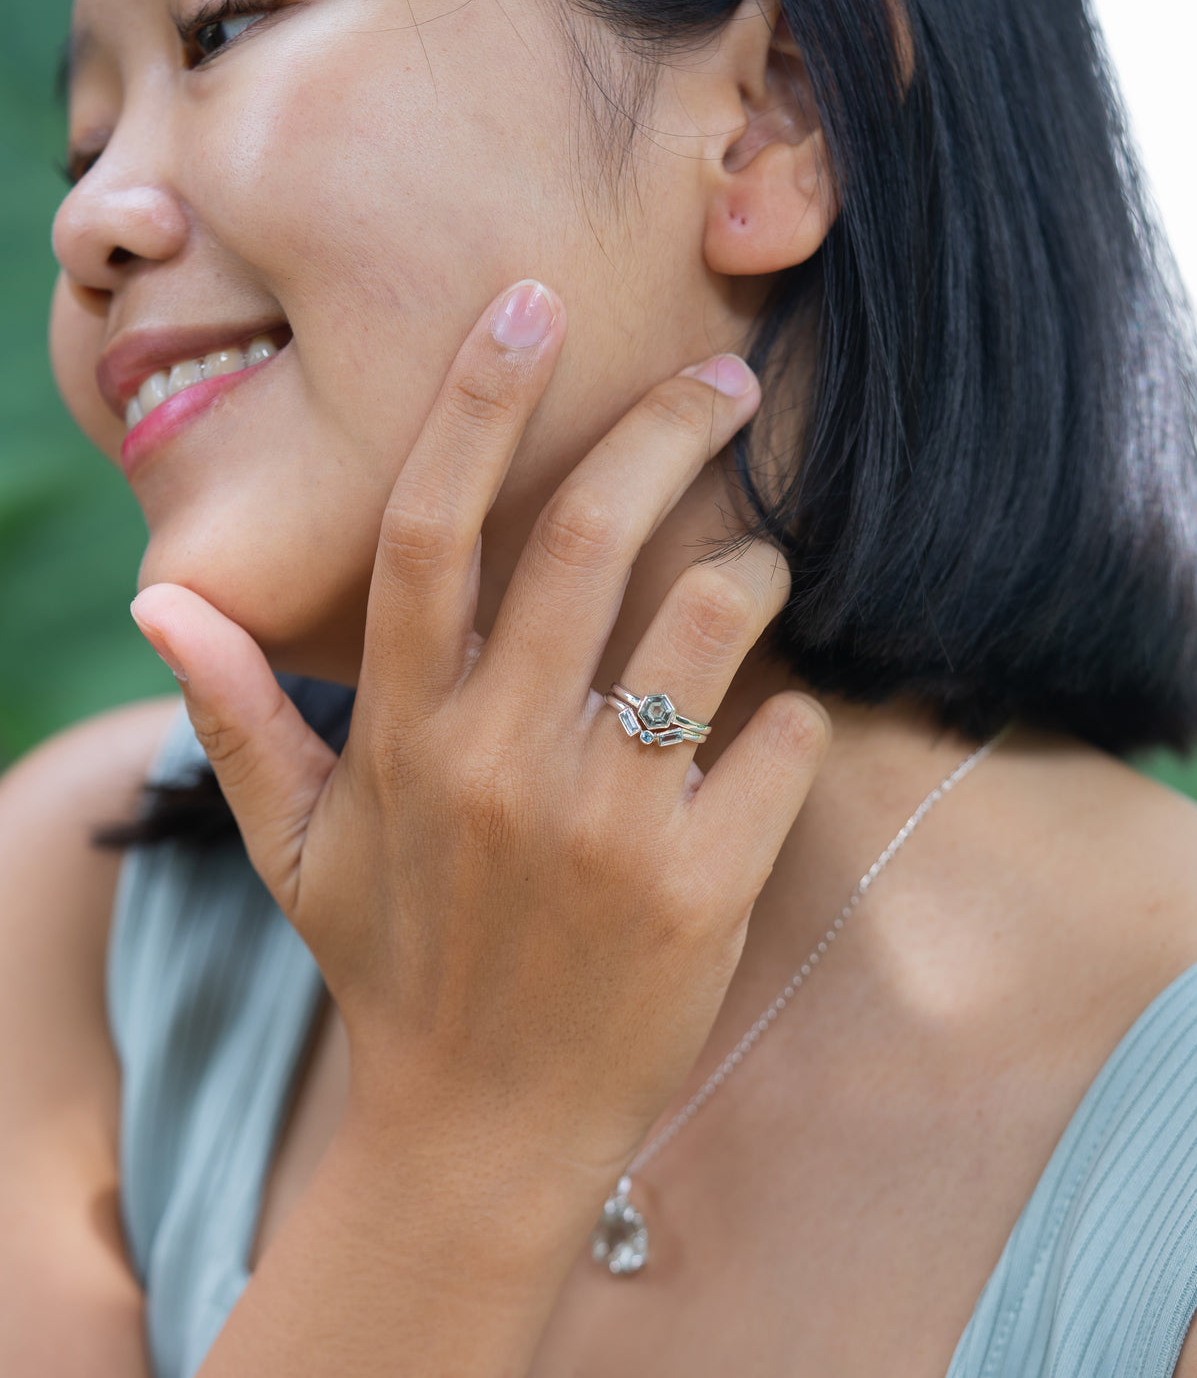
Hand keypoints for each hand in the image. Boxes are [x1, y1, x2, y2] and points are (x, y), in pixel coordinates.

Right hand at [131, 279, 828, 1182]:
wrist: (484, 1134)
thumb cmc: (394, 965)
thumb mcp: (292, 847)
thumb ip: (237, 716)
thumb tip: (159, 605)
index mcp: (403, 734)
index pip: (430, 529)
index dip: (476, 402)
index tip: (527, 306)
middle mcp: (499, 759)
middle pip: (593, 535)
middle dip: (669, 430)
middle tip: (723, 382)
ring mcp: (605, 825)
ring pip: (709, 619)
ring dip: (754, 568)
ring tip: (762, 564)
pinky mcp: (701, 887)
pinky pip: (782, 740)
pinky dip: (793, 714)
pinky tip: (772, 729)